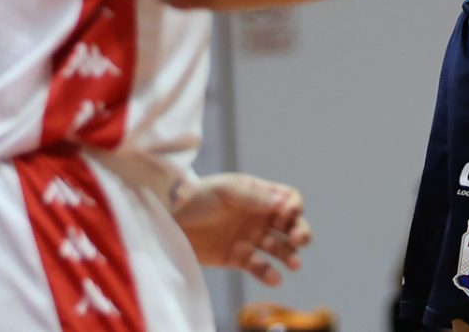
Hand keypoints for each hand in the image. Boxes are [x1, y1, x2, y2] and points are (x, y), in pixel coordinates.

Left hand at [169, 172, 311, 284]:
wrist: (167, 220)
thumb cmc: (195, 197)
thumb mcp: (225, 191)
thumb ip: (254, 197)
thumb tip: (284, 203)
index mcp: (257, 193)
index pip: (287, 199)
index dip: (292, 207)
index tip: (286, 214)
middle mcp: (257, 215)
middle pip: (289, 224)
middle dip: (300, 232)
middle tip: (299, 241)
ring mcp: (249, 237)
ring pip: (278, 247)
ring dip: (289, 255)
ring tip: (293, 264)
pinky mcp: (237, 258)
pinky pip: (258, 267)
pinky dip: (268, 273)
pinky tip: (274, 278)